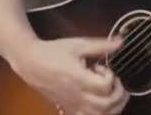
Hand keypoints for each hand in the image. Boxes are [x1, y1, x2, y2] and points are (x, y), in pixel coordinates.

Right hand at [8, 37, 128, 114]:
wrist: (29, 62)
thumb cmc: (53, 51)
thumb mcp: (78, 44)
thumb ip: (101, 46)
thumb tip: (121, 42)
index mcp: (79, 79)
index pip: (105, 86)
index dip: (111, 76)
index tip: (103, 68)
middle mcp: (77, 96)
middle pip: (106, 105)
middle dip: (118, 94)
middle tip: (116, 83)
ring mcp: (72, 104)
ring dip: (112, 107)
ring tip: (112, 95)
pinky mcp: (67, 108)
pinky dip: (98, 114)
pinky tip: (99, 103)